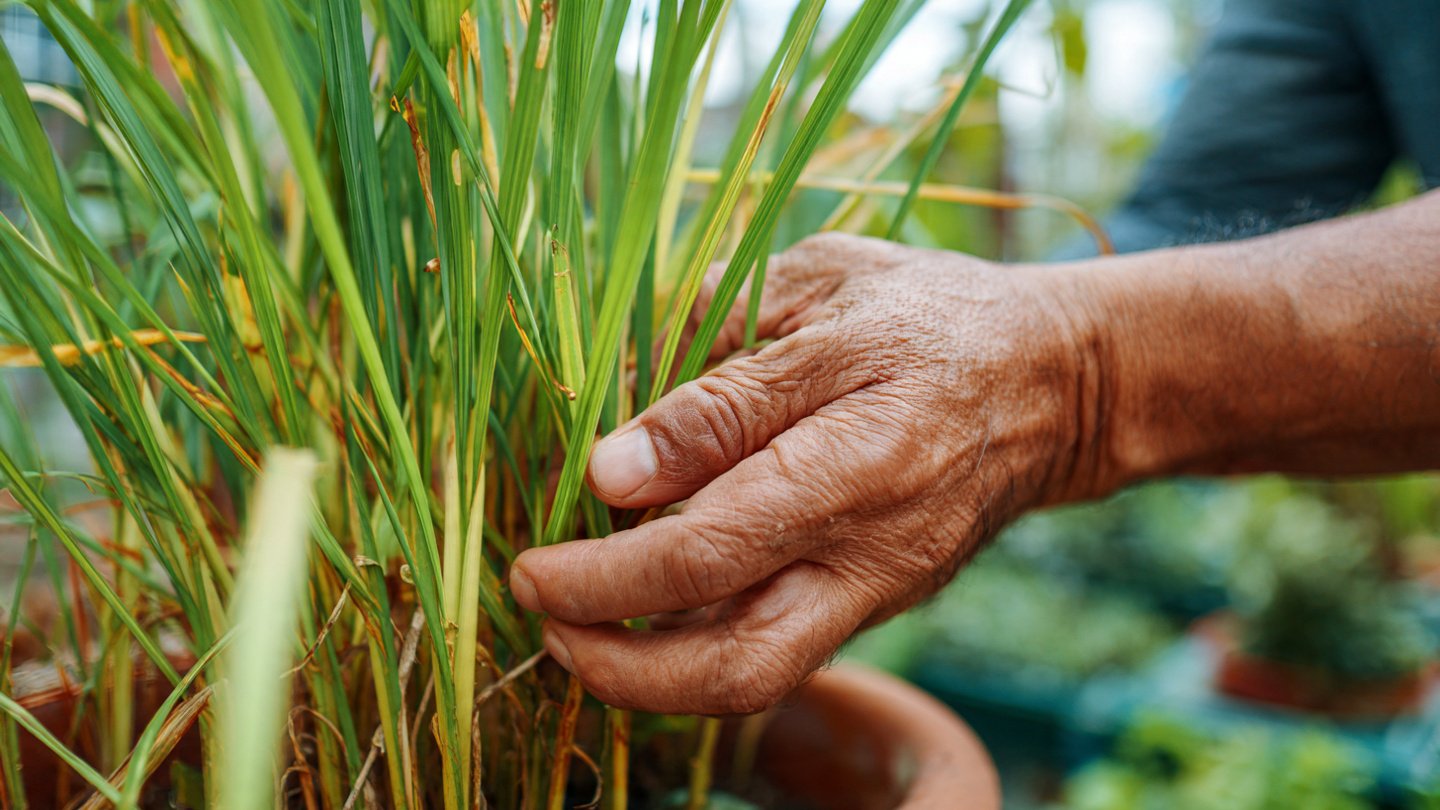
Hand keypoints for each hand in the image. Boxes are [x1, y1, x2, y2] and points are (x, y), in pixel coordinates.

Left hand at [508, 233, 1101, 713]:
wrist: (1054, 380)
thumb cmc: (930, 317)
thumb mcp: (820, 300)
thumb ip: (718, 390)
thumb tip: (612, 469)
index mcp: (855, 462)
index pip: (706, 552)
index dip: (602, 577)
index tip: (529, 566)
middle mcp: (871, 554)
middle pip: (735, 668)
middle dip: (619, 671)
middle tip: (543, 625)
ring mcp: (880, 591)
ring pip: (757, 677)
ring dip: (650, 674)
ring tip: (576, 625)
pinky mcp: (877, 600)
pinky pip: (779, 648)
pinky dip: (697, 644)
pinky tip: (645, 604)